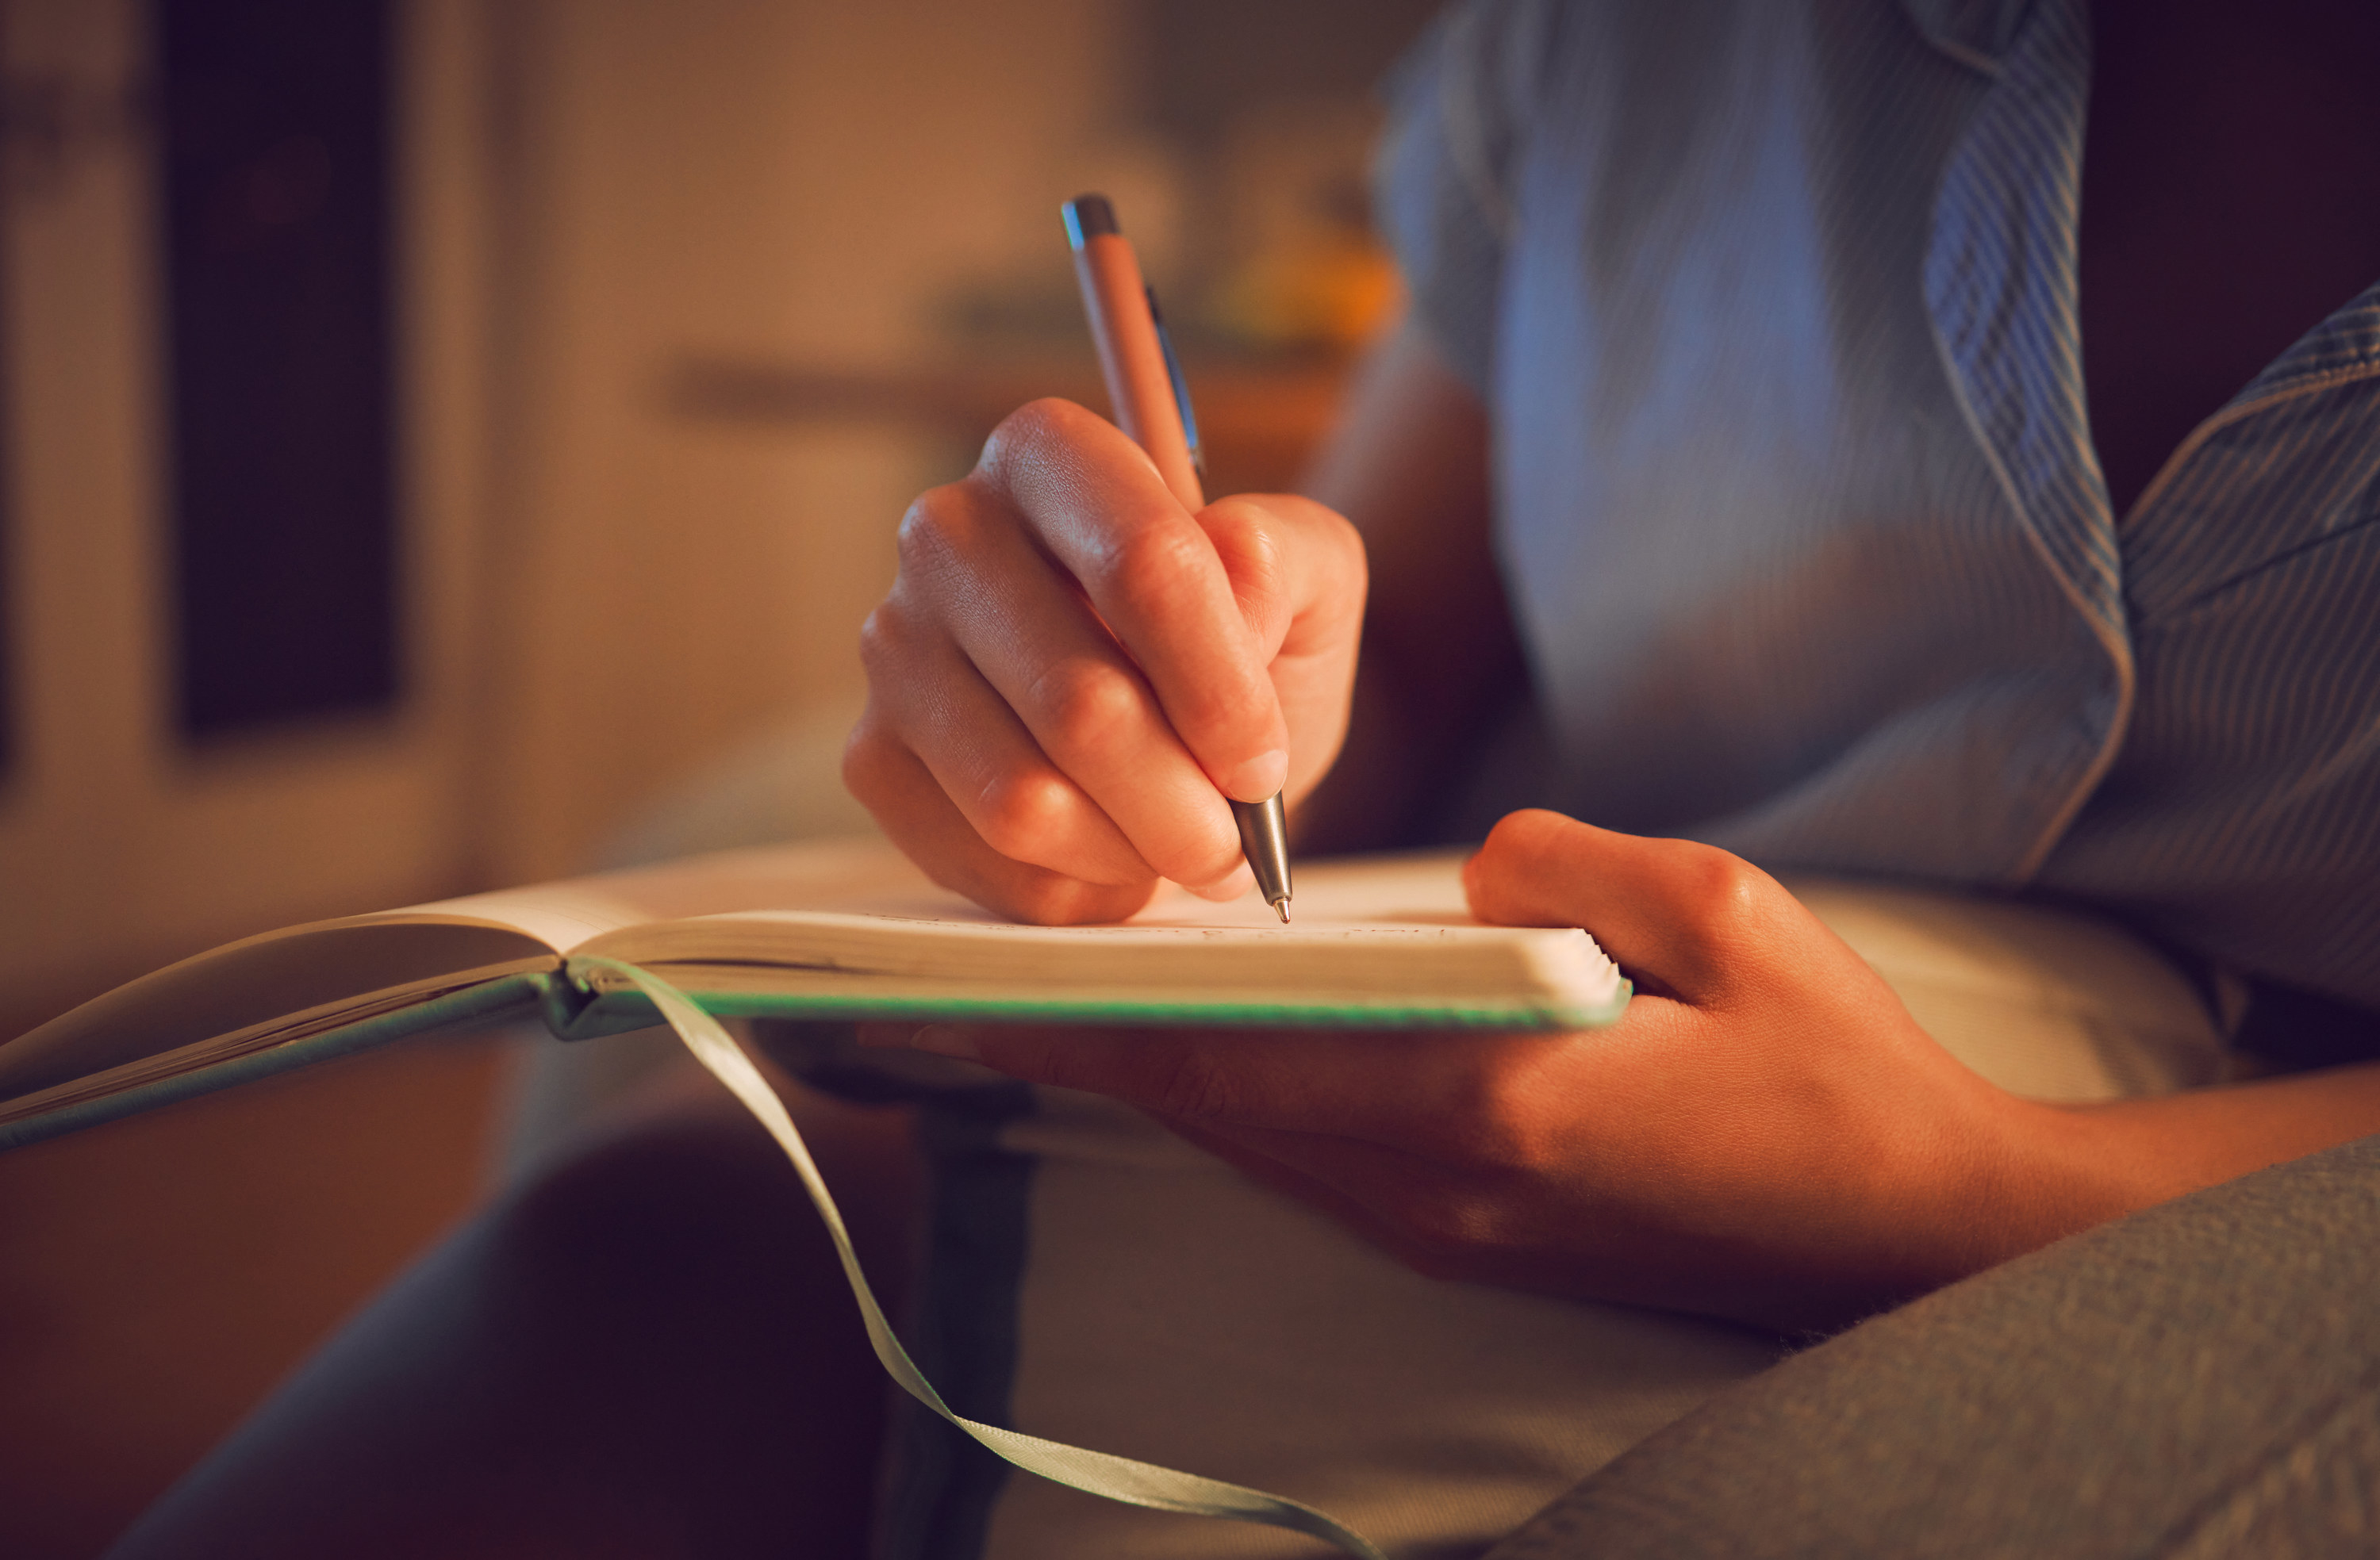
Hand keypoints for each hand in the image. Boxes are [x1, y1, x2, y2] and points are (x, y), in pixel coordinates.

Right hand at [844, 398, 1365, 923]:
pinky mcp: (873, 753)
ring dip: (1132, 851)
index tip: (1261, 762)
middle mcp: (949, 532)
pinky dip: (1075, 886)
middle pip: (1080, 704)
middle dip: (1186, 802)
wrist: (1186, 725)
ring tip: (1181, 845)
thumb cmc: (1247, 642)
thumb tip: (1232, 596)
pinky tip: (1112, 853)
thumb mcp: (1308, 577)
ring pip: (1022, 800)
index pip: (1142, 564)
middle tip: (1236, 838)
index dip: (1219, 690)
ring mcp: (896, 646)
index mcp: (1052, 455)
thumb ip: (1285, 565)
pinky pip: (983, 859)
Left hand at [870, 809, 2099, 1332]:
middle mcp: (1443, 1189)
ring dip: (1159, 1070)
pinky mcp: (1471, 1241)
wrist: (1921, 1235)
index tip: (979, 982)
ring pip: (1254, 1142)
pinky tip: (1211, 1039)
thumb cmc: (1839, 1074)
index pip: (1243, 1059)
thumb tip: (1462, 872)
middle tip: (973, 970)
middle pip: (1218, 1110)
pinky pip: (1311, 1160)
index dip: (1099, 1021)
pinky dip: (1237, 1098)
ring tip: (1062, 992)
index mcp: (1495, 1104)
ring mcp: (1452, 1231)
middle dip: (1094, 1041)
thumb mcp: (1729, 915)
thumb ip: (1565, 867)